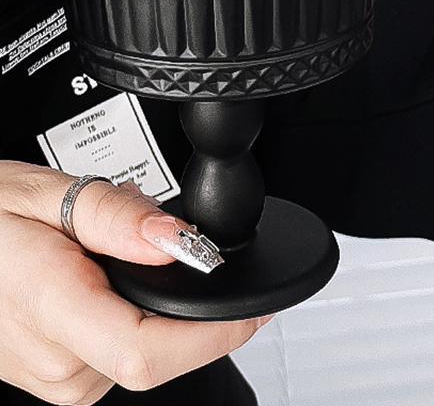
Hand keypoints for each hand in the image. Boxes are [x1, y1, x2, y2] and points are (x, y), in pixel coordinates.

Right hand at [0, 161, 268, 404]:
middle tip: (166, 243)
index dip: (214, 334)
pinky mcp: (62, 376)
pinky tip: (109, 275)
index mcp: (49, 311)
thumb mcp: (44, 193)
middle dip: (189, 301)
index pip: (149, 352)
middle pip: (161, 355)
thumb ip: (115, 218)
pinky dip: (134, 310)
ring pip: (146, 352)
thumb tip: (176, 239)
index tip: (253, 309)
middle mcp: (57, 363)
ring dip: (158, 301)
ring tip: (120, 250)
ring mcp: (56, 378)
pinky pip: (121, 350)